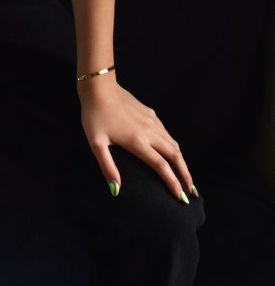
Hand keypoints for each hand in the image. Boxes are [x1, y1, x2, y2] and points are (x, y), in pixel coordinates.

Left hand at [78, 76, 194, 200]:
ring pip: (173, 143)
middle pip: (175, 155)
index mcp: (137, 141)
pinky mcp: (150, 113)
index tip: (182, 198)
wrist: (99, 87)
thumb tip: (116, 190)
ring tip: (185, 176)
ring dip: (182, 161)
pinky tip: (172, 152)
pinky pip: (166, 133)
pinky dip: (174, 146)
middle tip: (191, 192)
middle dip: (185, 174)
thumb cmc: (94, 116)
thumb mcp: (96, 143)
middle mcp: (149, 131)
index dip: (173, 182)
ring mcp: (151, 121)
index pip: (161, 166)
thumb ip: (107, 167)